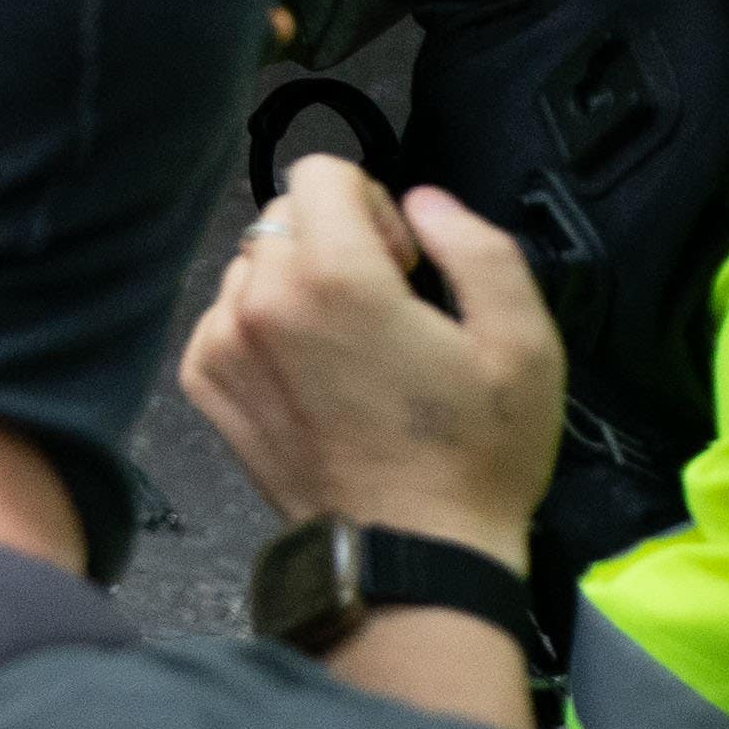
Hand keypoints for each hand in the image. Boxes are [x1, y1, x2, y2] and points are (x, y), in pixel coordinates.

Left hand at [180, 156, 559, 554]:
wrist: (412, 556)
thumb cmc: (477, 453)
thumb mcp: (522, 342)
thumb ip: (477, 248)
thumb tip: (422, 200)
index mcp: (335, 277)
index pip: (321, 172)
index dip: (374, 205)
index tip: (406, 264)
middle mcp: (261, 300)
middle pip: (283, 215)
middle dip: (336, 240)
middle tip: (385, 307)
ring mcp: (223, 345)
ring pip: (251, 264)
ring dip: (296, 283)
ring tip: (349, 349)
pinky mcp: (205, 385)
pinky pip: (224, 316)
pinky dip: (262, 327)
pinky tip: (312, 377)